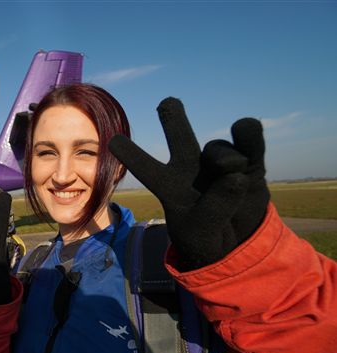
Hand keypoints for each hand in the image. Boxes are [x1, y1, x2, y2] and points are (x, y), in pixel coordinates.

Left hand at [108, 98, 268, 269]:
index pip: (147, 170)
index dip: (132, 156)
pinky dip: (248, 135)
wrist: (236, 239)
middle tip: (168, 103)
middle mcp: (192, 168)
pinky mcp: (249, 161)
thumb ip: (216, 207)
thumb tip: (235, 174)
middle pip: (181, 139)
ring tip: (234, 180)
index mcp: (169, 187)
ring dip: (226, 161)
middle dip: (174, 120)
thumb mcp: (203, 232)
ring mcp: (220, 163)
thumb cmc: (205, 236)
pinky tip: (246, 130)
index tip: (113, 140)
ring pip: (218, 149)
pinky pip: (248, 137)